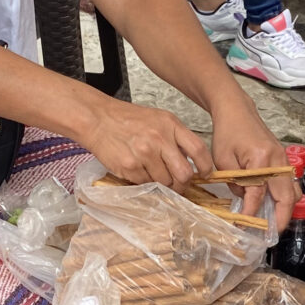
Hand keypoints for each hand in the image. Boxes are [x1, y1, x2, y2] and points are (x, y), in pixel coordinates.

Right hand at [80, 98, 216, 188]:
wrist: (98, 119)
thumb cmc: (127, 120)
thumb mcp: (159, 119)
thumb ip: (176, 137)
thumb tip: (192, 162)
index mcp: (170, 125)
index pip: (198, 150)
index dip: (206, 167)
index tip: (205, 174)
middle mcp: (159, 139)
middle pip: (184, 173)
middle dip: (183, 184)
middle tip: (178, 184)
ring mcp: (144, 154)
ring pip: (165, 182)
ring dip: (162, 183)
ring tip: (151, 172)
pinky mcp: (130, 167)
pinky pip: (145, 184)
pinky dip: (144, 182)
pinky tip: (138, 169)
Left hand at [209, 87, 295, 227]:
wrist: (237, 111)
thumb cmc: (227, 133)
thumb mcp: (222, 160)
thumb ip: (235, 183)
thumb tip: (246, 201)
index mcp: (260, 159)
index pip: (257, 195)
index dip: (250, 214)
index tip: (243, 226)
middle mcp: (277, 160)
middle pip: (286, 198)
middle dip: (280, 220)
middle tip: (271, 236)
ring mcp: (284, 160)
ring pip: (293, 193)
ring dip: (285, 211)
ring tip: (273, 225)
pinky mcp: (284, 160)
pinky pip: (290, 185)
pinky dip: (284, 199)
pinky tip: (273, 207)